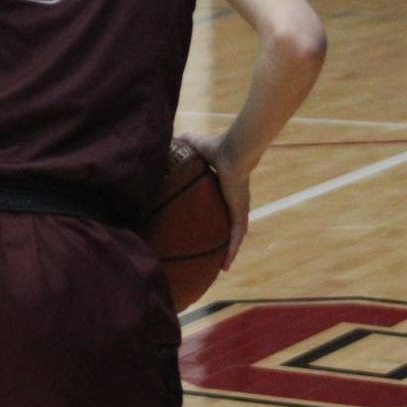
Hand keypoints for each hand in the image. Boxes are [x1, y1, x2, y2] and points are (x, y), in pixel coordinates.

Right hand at [174, 132, 249, 269]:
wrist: (232, 152)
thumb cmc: (216, 146)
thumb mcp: (193, 145)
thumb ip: (182, 143)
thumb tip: (165, 140)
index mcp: (225, 187)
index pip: (221, 203)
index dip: (215, 212)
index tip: (208, 221)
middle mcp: (234, 200)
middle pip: (230, 223)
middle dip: (225, 236)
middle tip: (215, 251)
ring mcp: (239, 209)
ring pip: (235, 235)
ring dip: (230, 250)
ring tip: (222, 267)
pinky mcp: (240, 214)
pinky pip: (236, 237)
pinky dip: (232, 251)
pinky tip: (226, 266)